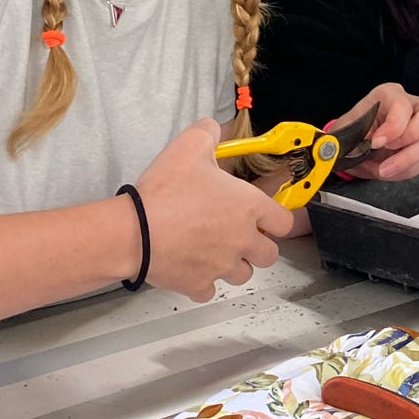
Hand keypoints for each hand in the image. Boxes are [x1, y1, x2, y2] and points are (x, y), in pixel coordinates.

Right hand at [136, 119, 294, 302]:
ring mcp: (221, 266)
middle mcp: (242, 240)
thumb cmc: (165, 192)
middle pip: (269, 254)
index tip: (262, 216)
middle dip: (257, 246)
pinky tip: (191, 267)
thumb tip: (213, 127)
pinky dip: (203, 282)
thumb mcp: (189, 146)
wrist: (134, 232)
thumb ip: (209, 132)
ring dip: (233, 265)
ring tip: (213, 250)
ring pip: (242, 274)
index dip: (275, 218)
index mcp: (248, 207)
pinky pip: (209, 290)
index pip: (284, 221)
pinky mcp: (197, 285)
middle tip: (237, 235)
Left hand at [328, 85, 418, 181]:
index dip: (393, 126)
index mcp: (389, 95)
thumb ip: (354, 137)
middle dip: (414, 134)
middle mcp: (411, 106)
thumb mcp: (347, 130)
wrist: (355, 147)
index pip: (403, 105)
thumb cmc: (352, 132)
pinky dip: (408, 169)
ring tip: (384, 168)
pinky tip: (391, 169)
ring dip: (408, 159)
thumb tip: (360, 148)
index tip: (376, 142)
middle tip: (392, 148)